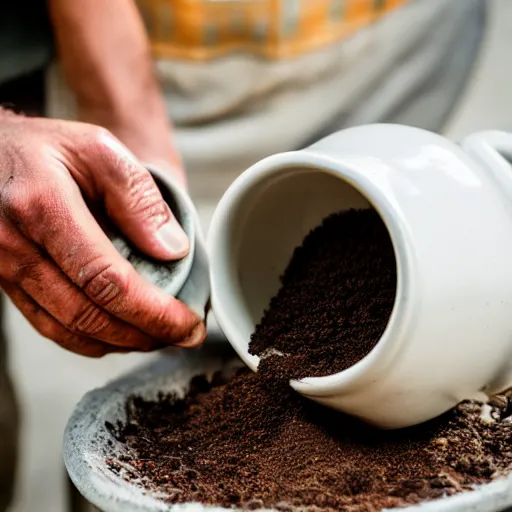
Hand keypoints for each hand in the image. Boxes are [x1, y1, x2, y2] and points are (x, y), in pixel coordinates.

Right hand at [0, 111, 205, 356]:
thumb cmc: (51, 148)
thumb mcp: (102, 151)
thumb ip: (140, 199)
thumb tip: (173, 251)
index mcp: (41, 206)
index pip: (106, 280)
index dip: (153, 312)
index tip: (189, 325)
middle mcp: (13, 244)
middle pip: (86, 314)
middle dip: (142, 335)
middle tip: (182, 337)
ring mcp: (3, 268)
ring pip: (66, 328)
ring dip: (119, 343)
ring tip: (158, 337)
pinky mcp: (4, 281)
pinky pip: (47, 325)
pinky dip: (88, 338)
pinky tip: (119, 334)